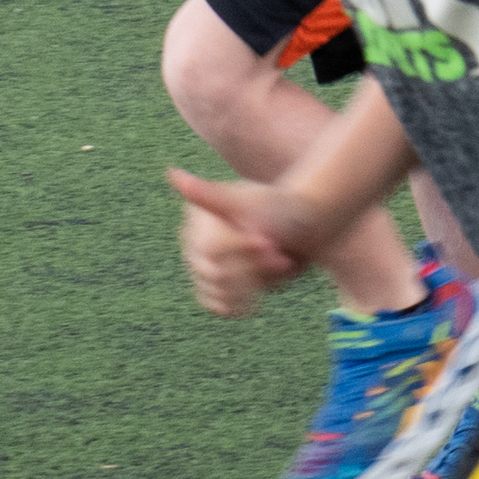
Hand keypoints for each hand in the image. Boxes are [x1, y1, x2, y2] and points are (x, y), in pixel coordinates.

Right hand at [170, 164, 312, 316]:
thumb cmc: (279, 207)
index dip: (240, 250)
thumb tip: (172, 173)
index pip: (211, 250)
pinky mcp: (220, 287)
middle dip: (251, 268)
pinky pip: (216, 306)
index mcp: (198, 220)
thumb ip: (209, 194)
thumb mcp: (247, 200)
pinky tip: (257, 299)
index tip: (268, 242)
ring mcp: (207, 268)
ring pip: (216, 292)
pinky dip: (238, 305)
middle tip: (280, 258)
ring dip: (250, 288)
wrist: (306, 226)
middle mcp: (196, 244)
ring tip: (273, 272)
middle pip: (215, 274)